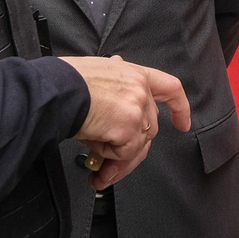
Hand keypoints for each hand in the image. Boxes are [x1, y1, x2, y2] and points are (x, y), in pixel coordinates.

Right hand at [62, 54, 190, 191]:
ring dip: (117, 162)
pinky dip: (108, 159)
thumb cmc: (66, 81)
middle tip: (109, 169)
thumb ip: (114, 78)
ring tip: (98, 172)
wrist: (55, 90)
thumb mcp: (96, 72)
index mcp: (134, 73)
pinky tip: (94, 155)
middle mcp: (140, 89)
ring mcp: (138, 109)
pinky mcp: (130, 127)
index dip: (179, 107)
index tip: (182, 124)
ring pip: (137, 145)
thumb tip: (119, 65)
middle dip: (130, 152)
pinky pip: (125, 153)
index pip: (169, 88)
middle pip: (149, 128)